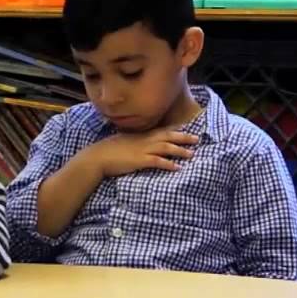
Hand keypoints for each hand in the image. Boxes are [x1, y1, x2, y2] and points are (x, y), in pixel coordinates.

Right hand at [85, 129, 199, 176]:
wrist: (99, 156)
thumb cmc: (111, 150)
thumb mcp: (126, 141)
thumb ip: (137, 140)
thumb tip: (143, 143)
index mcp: (142, 135)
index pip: (163, 130)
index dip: (177, 130)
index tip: (189, 129)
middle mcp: (145, 140)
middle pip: (169, 136)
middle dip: (184, 137)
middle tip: (197, 139)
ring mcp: (143, 149)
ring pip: (166, 147)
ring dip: (180, 150)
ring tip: (192, 154)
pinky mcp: (140, 160)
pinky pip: (158, 161)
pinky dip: (169, 164)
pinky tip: (177, 168)